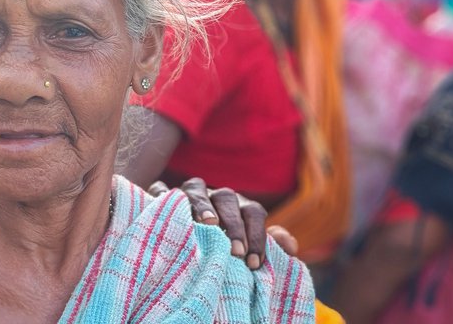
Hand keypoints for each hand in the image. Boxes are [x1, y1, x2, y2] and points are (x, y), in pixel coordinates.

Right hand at [148, 178, 297, 268]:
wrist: (194, 232)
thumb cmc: (226, 245)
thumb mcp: (249, 247)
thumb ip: (270, 244)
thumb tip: (290, 245)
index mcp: (240, 206)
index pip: (254, 211)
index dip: (257, 235)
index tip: (254, 263)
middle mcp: (216, 196)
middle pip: (227, 199)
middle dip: (234, 225)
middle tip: (236, 252)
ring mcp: (190, 193)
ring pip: (196, 189)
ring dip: (203, 204)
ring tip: (209, 224)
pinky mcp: (165, 195)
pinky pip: (161, 189)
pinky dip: (163, 194)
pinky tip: (164, 205)